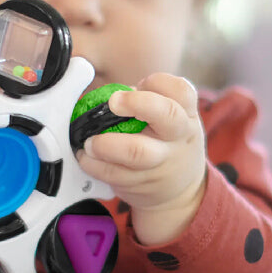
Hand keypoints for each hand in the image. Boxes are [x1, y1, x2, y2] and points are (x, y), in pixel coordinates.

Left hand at [77, 73, 207, 246]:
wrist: (183, 190)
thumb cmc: (167, 141)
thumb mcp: (171, 118)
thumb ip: (145, 100)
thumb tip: (104, 94)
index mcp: (185, 114)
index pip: (181, 90)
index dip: (158, 82)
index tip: (140, 83)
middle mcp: (178, 136)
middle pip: (166, 114)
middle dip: (135, 103)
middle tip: (112, 102)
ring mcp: (162, 162)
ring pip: (136, 151)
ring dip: (106, 144)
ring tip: (90, 142)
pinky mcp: (143, 183)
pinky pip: (114, 174)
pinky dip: (94, 165)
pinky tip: (86, 157)